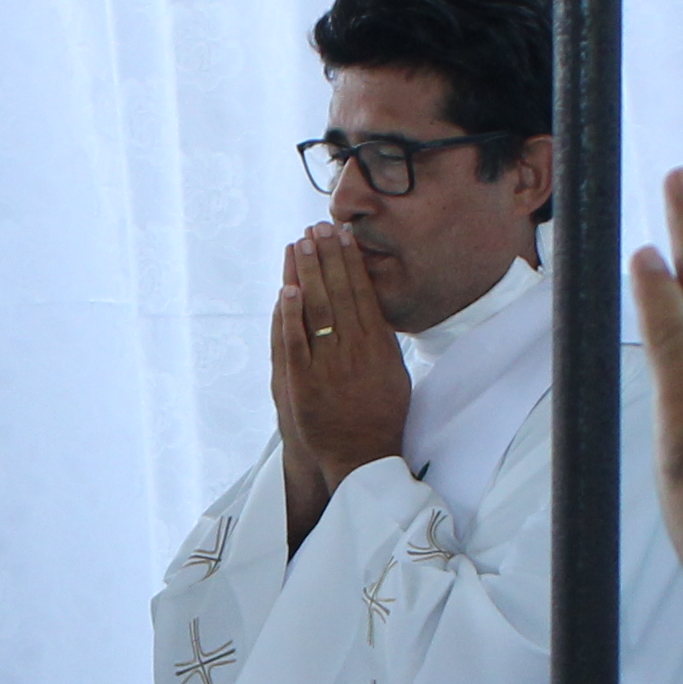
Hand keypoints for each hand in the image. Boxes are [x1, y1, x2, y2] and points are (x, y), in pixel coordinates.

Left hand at [268, 227, 414, 534]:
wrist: (362, 457)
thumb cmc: (381, 415)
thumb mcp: (394, 373)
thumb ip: (383, 341)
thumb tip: (373, 309)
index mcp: (379, 345)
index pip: (362, 291)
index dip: (349, 260)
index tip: (341, 234)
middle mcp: (354, 350)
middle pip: (338, 292)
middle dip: (326, 256)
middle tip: (316, 227)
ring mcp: (328, 366)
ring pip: (317, 310)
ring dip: (307, 274)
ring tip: (299, 244)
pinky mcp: (303, 383)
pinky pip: (295, 342)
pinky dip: (291, 315)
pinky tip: (287, 290)